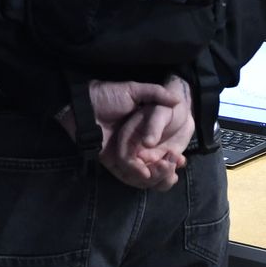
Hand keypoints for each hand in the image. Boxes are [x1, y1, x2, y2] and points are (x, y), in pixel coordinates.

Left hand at [55, 77, 193, 188]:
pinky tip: (147, 173)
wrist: (83, 104)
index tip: (182, 158)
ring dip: (156, 175)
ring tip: (165, 167)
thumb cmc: (107, 95)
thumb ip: (155, 93)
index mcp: (142, 132)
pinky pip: (126, 175)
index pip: (161, 152)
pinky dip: (137, 175)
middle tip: (176, 163)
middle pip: (155, 166)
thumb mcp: (133, 90)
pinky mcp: (112, 162)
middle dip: (167, 169)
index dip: (173, 158)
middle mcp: (135, 147)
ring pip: (143, 174)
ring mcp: (124, 155)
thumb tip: (177, 99)